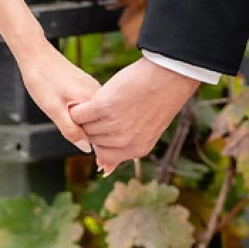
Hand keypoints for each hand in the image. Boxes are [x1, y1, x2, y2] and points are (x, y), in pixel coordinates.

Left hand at [17, 39, 100, 152]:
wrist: (35, 55)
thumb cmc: (41, 80)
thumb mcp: (53, 109)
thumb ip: (70, 130)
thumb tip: (86, 148)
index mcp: (93, 100)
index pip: (98, 131)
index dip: (85, 139)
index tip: (69, 132)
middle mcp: (97, 93)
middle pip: (94, 123)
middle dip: (81, 129)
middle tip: (60, 116)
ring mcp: (92, 88)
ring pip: (88, 115)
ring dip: (76, 119)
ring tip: (59, 109)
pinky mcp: (85, 85)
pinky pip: (85, 106)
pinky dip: (75, 110)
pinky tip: (61, 103)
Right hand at [69, 58, 200, 173]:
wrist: (169, 78)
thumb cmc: (157, 101)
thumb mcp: (146, 132)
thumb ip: (124, 151)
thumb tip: (103, 169)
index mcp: (137, 149)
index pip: (103, 155)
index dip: (100, 140)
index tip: (104, 127)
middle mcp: (125, 141)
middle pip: (93, 140)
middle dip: (93, 126)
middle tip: (104, 110)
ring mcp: (114, 124)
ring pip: (85, 126)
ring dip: (85, 116)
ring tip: (99, 103)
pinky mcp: (103, 107)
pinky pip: (79, 114)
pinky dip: (79, 108)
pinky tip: (91, 100)